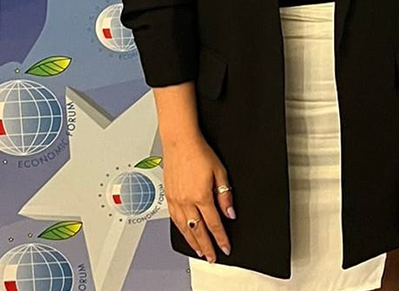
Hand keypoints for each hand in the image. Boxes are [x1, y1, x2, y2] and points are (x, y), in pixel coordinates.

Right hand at [162, 133, 233, 261]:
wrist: (180, 141)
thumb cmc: (199, 152)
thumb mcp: (220, 172)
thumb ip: (225, 195)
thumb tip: (230, 213)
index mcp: (201, 196)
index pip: (214, 224)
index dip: (221, 238)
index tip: (225, 247)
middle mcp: (187, 201)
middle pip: (198, 230)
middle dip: (207, 246)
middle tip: (212, 256)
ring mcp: (176, 199)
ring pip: (184, 228)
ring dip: (193, 242)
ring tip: (200, 251)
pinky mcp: (168, 196)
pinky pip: (174, 219)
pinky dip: (181, 230)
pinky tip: (185, 233)